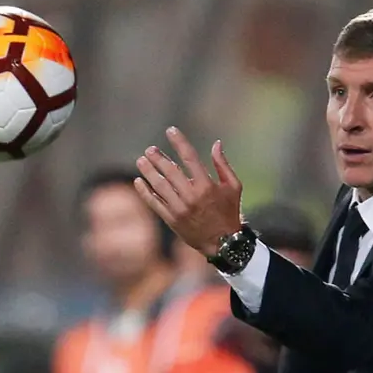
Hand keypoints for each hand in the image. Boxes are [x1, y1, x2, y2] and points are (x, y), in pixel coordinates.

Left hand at [135, 127, 243, 256]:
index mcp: (207, 186)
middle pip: (170, 171)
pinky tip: (139, 181)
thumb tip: (216, 143)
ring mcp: (179, 209)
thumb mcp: (233, 187)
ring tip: (141, 160)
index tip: (170, 131)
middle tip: (150, 149)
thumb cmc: (229, 211)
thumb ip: (223, 164)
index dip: (179, 142)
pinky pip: (154, 203)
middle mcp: (191, 196)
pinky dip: (145, 192)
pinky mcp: (171, 220)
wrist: (222, 242)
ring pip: (159, 186)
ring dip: (148, 171)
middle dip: (158, 157)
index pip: (189, 158)